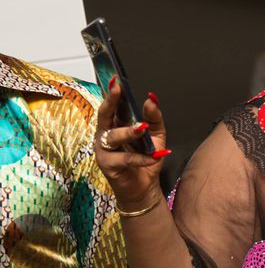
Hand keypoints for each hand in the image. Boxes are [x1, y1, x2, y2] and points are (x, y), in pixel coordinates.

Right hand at [94, 78, 169, 210]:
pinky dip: (142, 157)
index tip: (117, 79)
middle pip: (105, 115)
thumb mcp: (155, 135)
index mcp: (116, 124)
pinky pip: (125, 158)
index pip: (113, 105)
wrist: (144, 188)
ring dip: (129, 131)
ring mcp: (104, 150)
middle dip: (111, 101)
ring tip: (142, 128)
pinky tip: (155, 156)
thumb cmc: (146, 158)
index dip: (113, 92)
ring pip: (113, 136)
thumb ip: (154, 116)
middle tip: (118, 90)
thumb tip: (151, 98)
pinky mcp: (108, 166)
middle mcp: (106, 134)